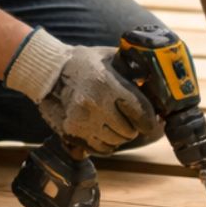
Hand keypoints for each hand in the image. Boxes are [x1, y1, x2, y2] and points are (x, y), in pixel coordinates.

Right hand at [5, 29, 163, 154]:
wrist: (49, 73)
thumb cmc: (85, 63)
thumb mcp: (111, 57)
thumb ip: (133, 69)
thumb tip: (156, 82)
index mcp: (107, 84)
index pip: (140, 112)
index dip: (150, 120)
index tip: (153, 121)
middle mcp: (94, 105)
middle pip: (129, 131)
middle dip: (133, 127)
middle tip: (129, 119)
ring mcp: (81, 121)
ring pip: (115, 143)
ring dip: (119, 136)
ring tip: (114, 123)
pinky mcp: (72, 133)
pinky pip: (100, 149)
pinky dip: (105, 143)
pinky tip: (103, 130)